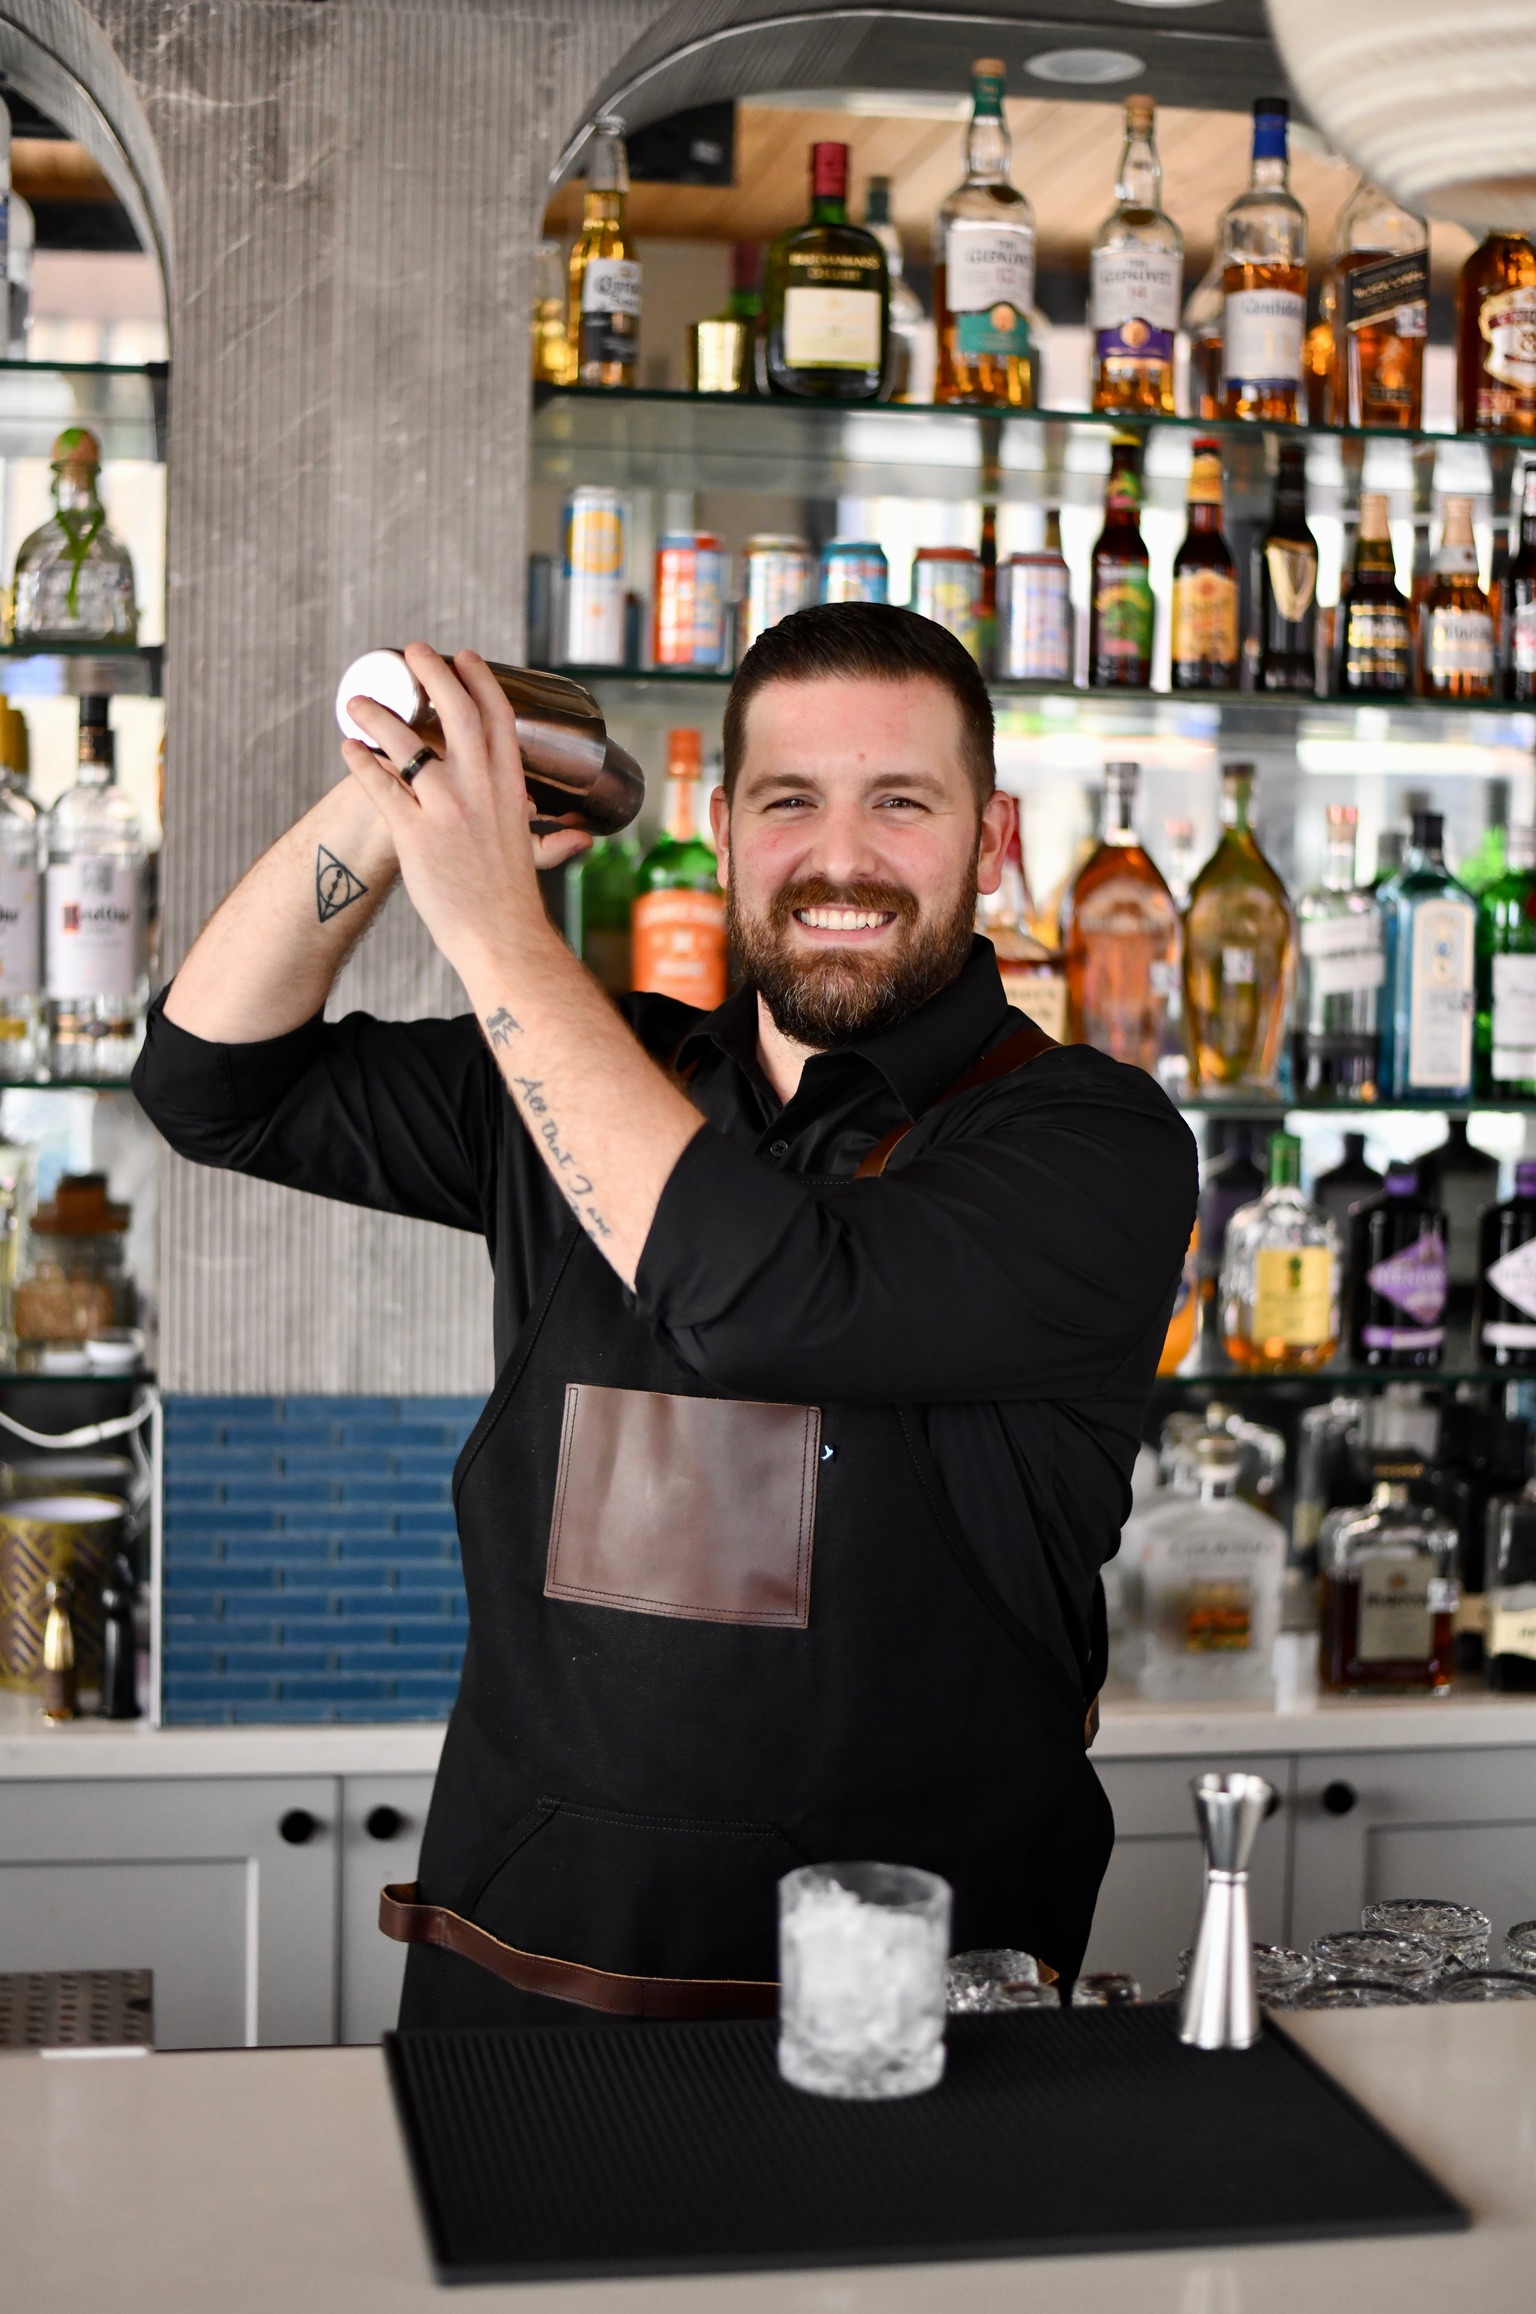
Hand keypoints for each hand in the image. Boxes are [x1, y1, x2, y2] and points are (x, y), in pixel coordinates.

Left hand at [341, 644, 591, 981]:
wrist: (500, 939)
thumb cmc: (512, 901)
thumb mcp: (534, 857)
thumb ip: (554, 841)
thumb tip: (582, 838)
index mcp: (510, 789)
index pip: (497, 717)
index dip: (479, 680)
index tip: (463, 656)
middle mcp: (480, 790)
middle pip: (456, 713)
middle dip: (433, 674)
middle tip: (412, 652)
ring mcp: (446, 810)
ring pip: (407, 744)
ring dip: (379, 715)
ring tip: (357, 700)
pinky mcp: (414, 834)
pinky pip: (381, 787)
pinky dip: (361, 763)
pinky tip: (348, 748)